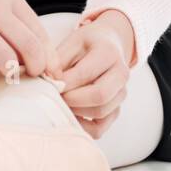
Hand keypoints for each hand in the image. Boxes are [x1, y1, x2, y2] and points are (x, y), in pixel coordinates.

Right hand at [0, 0, 57, 92]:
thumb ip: (13, 17)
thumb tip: (35, 51)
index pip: (40, 33)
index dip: (50, 59)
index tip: (50, 73)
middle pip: (31, 47)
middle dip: (38, 69)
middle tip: (32, 77)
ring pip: (7, 61)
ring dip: (11, 76)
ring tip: (5, 75)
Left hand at [44, 17, 130, 139]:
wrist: (109, 45)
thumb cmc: (86, 45)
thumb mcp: (71, 42)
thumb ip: (59, 60)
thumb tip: (48, 81)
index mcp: (109, 52)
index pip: (85, 73)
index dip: (64, 83)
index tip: (49, 84)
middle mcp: (122, 74)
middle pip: (99, 96)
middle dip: (72, 99)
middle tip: (55, 96)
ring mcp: (121, 94)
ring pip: (100, 112)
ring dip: (75, 112)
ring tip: (61, 102)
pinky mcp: (116, 110)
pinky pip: (100, 128)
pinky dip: (82, 127)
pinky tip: (70, 115)